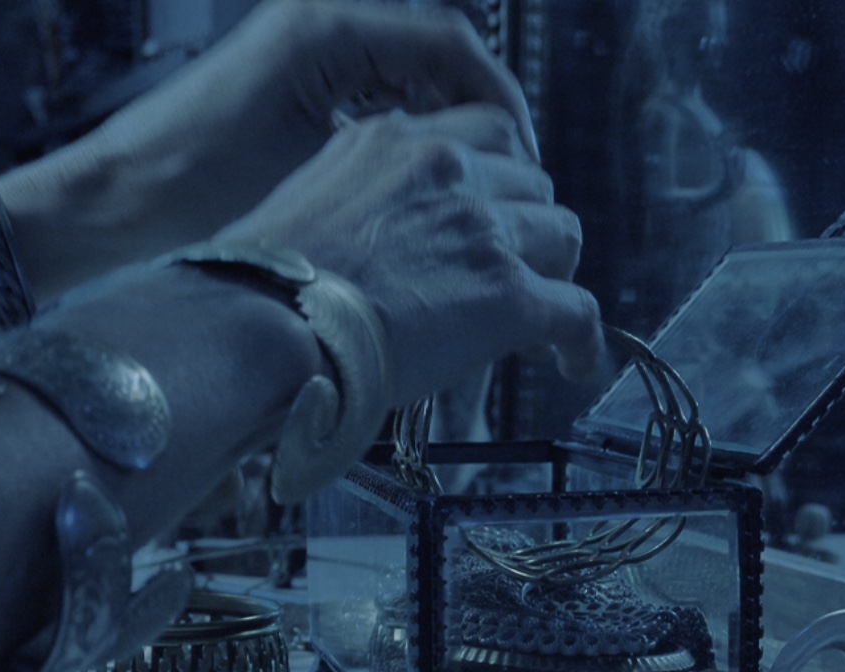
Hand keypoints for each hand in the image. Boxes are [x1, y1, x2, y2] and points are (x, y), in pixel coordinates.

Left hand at [23, 0, 535, 270]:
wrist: (100, 212)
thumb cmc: (179, 192)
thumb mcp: (303, 175)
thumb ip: (392, 164)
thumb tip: (466, 180)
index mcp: (327, 32)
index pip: (453, 47)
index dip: (503, 105)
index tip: (525, 163)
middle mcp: (316, 32)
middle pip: (437, 63)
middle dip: (481, 125)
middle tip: (508, 190)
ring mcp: (299, 62)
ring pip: (406, 90)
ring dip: (445, 141)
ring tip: (470, 201)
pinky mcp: (285, 99)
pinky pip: (370, 111)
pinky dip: (402, 151)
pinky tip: (414, 203)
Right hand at [217, 103, 604, 402]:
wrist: (262, 326)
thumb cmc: (263, 287)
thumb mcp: (311, 203)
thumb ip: (366, 202)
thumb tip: (386, 248)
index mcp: (395, 140)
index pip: (484, 136)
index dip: (498, 182)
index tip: (493, 214)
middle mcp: (448, 169)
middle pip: (530, 184)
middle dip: (525, 230)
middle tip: (511, 273)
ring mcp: (483, 230)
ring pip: (562, 236)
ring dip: (552, 273)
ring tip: (538, 319)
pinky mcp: (507, 293)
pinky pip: (576, 310)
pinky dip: (581, 340)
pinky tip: (572, 362)